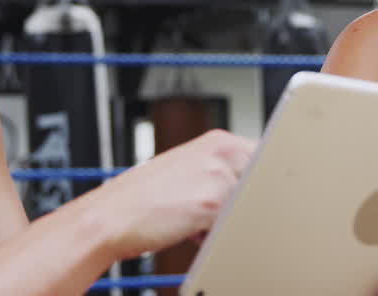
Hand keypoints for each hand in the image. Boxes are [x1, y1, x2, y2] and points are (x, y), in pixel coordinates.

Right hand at [92, 129, 255, 258]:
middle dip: (246, 202)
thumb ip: (222, 170)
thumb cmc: (144, 198)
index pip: (266, 158)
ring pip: (248, 207)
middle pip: (265, 183)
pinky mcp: (212, 204)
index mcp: (218, 141)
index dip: (261, 182)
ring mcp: (219, 176)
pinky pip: (232, 227)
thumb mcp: (188, 169)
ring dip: (228, 219)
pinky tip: (190, 230)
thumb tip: (252, 184)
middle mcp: (222, 152)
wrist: (111, 216)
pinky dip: (216, 235)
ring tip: (195, 219)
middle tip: (213, 210)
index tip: (254, 196)